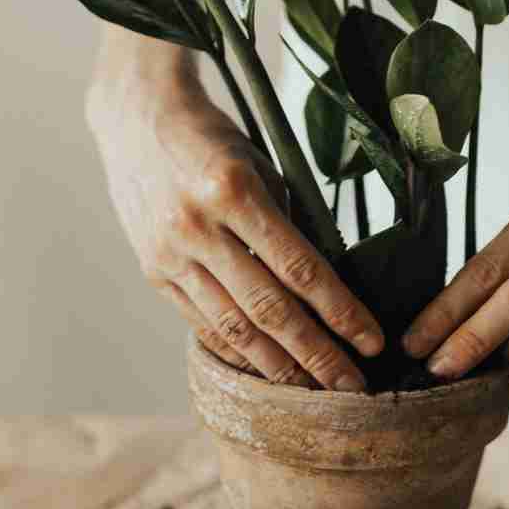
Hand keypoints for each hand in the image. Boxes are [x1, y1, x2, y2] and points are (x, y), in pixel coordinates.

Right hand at [88, 70, 383, 391]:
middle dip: (316, 355)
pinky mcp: (153, 270)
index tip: (371, 342)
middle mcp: (198, 226)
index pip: (300, 268)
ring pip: (233, 327)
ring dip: (278, 366)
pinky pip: (201, 323)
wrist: (136, 117)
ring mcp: (170, 253)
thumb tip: (324, 288)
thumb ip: (287, 224)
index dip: (340, 312)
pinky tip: (264, 370)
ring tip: (312, 392)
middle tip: (351, 388)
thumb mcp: (260, 166)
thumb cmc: (213, 139)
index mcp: (234, 190)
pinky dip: (236, 351)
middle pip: (269, 309)